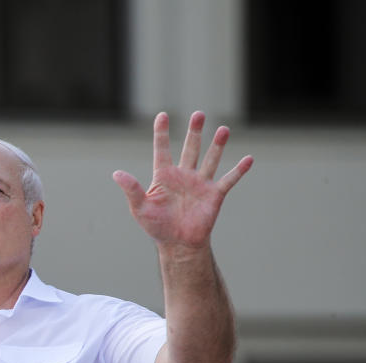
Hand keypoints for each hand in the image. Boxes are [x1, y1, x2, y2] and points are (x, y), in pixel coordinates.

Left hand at [112, 111, 252, 250]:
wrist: (178, 245)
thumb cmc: (156, 227)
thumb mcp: (140, 208)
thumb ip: (131, 189)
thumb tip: (116, 173)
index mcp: (164, 176)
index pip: (162, 150)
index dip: (161, 133)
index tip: (162, 115)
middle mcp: (183, 176)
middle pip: (190, 148)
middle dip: (195, 132)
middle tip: (198, 114)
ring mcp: (200, 184)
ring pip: (210, 159)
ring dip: (217, 145)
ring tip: (223, 129)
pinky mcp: (214, 195)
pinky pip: (228, 180)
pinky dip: (238, 170)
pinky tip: (248, 159)